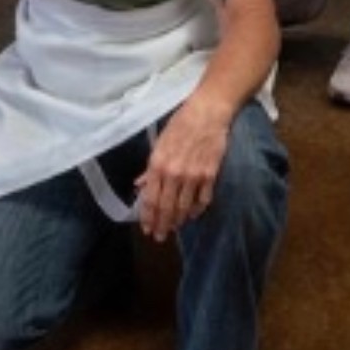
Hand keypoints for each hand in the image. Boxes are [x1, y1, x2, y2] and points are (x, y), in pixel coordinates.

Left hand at [136, 99, 229, 242]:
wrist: (207, 112)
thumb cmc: (180, 124)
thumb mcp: (159, 143)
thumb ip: (150, 168)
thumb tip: (139, 185)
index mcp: (158, 164)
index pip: (150, 198)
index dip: (148, 216)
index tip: (146, 228)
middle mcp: (174, 173)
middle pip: (166, 207)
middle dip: (161, 225)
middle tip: (159, 237)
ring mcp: (193, 176)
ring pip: (183, 208)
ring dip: (177, 221)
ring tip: (173, 228)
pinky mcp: (210, 176)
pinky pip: (202, 201)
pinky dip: (196, 211)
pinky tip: (191, 215)